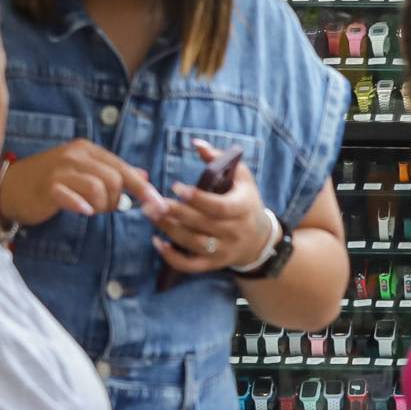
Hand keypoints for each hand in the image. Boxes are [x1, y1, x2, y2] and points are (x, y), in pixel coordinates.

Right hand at [2, 140, 155, 223]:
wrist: (7, 190)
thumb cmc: (49, 183)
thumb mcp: (83, 172)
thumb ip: (113, 173)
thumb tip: (145, 175)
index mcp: (87, 150)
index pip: (123, 168)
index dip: (143, 188)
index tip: (158, 205)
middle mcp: (75, 155)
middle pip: (115, 179)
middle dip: (116, 200)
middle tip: (103, 208)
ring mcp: (60, 169)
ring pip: (99, 188)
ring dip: (101, 206)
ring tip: (89, 209)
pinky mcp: (48, 186)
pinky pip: (73, 196)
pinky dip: (82, 206)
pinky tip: (82, 211)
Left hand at [144, 143, 273, 275]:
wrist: (260, 239)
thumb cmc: (246, 201)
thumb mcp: (242, 178)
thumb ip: (219, 159)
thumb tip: (196, 144)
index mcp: (243, 207)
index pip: (219, 206)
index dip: (197, 198)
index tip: (176, 187)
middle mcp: (235, 231)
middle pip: (202, 224)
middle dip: (174, 213)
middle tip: (152, 202)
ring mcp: (224, 250)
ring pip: (193, 243)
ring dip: (169, 229)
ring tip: (150, 214)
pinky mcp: (214, 264)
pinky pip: (191, 265)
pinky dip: (172, 257)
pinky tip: (157, 242)